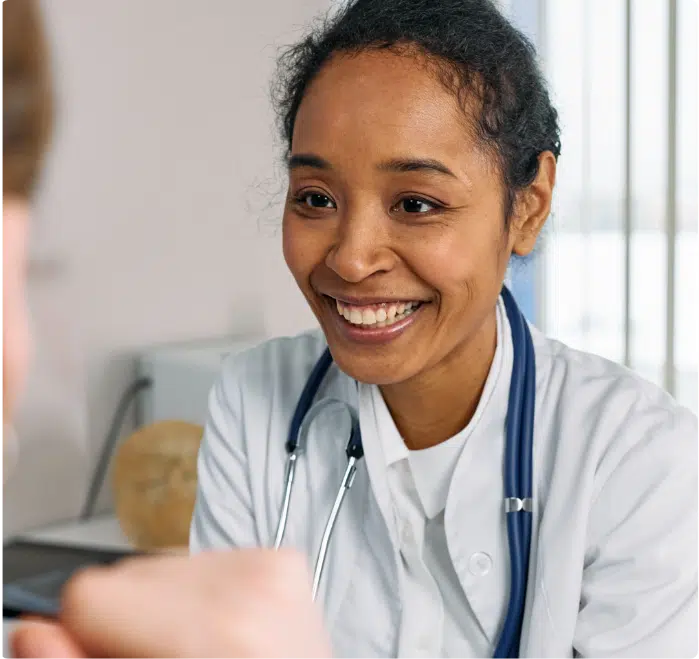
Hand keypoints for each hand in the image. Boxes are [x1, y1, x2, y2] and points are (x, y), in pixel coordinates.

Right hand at [11, 548, 332, 658]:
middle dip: (133, 621)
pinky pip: (205, 561)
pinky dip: (203, 596)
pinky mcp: (283, 558)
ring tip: (202, 651)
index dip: (87, 633)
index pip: (95, 591)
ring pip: (166, 565)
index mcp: (217, 637)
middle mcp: (251, 587)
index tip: (110, 657)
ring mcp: (272, 566)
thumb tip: (35, 633)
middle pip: (130, 573)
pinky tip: (225, 634)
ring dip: (169, 608)